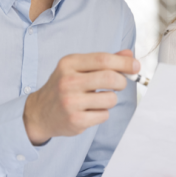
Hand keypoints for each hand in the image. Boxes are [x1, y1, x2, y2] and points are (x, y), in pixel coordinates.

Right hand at [23, 50, 138, 144]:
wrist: (39, 112)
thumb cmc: (65, 87)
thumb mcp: (78, 68)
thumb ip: (103, 61)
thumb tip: (130, 56)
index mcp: (69, 63)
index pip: (103, 59)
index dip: (124, 63)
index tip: (136, 66)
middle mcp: (67, 81)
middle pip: (109, 78)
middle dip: (121, 81)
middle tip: (119, 85)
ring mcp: (70, 102)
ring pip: (110, 99)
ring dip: (111, 100)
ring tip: (98, 100)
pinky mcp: (74, 120)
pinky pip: (104, 115)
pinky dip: (102, 113)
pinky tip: (90, 111)